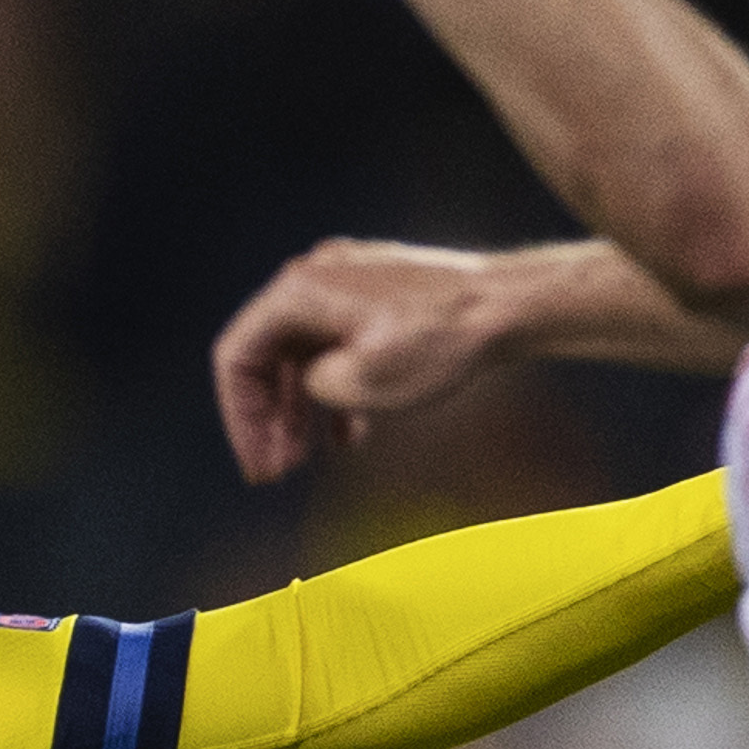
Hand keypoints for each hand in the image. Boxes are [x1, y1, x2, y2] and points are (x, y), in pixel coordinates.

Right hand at [210, 241, 538, 479]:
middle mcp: (315, 277)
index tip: (256, 461)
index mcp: (300, 290)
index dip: (239, 416)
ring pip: (301, 354)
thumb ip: (313, 388)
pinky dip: (332, 390)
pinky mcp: (375, 297)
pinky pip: (334, 346)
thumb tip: (312, 387)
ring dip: (298, 409)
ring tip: (304, 459)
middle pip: (266, 355)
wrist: (510, 305)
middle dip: (267, 418)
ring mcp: (346, 284)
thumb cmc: (442, 340)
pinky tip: (347, 436)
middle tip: (276, 471)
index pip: (237, 355)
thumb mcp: (363, 382)